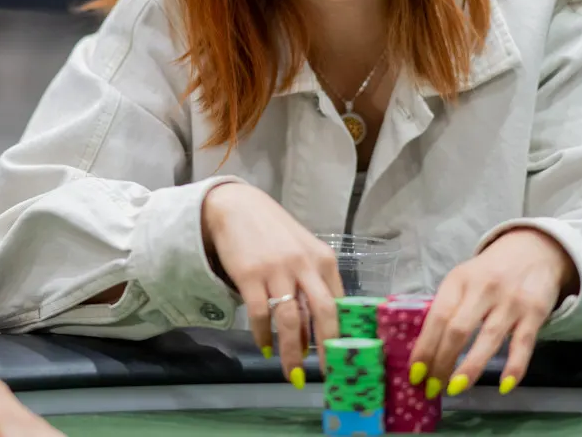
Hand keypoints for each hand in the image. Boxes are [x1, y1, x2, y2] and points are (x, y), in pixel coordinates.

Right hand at [201, 183, 344, 384]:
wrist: (237, 206)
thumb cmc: (274, 233)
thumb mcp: (303, 251)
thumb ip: (314, 283)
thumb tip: (318, 328)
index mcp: (323, 260)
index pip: (340, 303)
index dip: (343, 333)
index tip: (344, 358)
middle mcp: (304, 264)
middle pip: (323, 312)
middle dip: (326, 348)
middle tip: (326, 375)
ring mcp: (276, 270)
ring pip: (289, 319)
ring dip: (291, 351)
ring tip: (291, 373)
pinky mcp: (249, 275)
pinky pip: (259, 313)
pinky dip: (262, 335)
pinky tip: (264, 348)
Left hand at [408, 227, 577, 398]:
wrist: (534, 249)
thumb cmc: (489, 272)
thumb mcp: (463, 279)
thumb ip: (448, 307)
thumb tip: (425, 350)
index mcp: (459, 281)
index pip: (437, 317)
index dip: (425, 347)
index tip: (416, 373)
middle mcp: (483, 290)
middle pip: (458, 330)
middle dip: (442, 362)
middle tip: (432, 389)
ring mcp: (510, 302)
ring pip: (488, 339)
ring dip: (470, 368)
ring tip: (455, 389)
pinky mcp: (535, 313)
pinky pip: (523, 345)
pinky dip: (514, 368)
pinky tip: (504, 387)